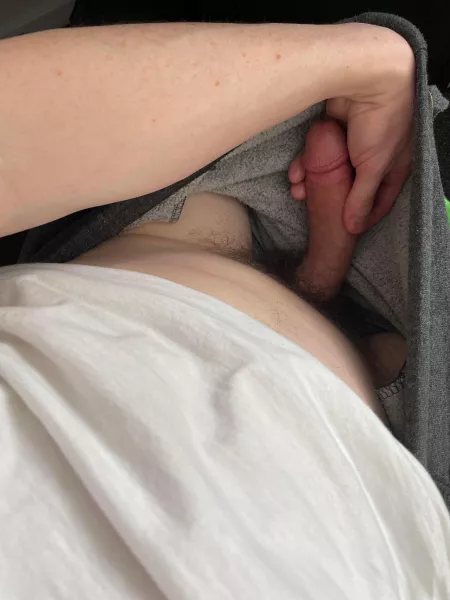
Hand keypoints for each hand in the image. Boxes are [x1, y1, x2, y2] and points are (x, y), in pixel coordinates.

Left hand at [289, 26, 414, 233]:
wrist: (364, 75)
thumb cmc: (381, 122)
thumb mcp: (374, 167)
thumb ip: (362, 198)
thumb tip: (353, 229)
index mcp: (396, 165)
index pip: (383, 200)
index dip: (366, 217)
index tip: (349, 230)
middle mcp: (377, 153)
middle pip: (353, 186)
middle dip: (333, 199)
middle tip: (316, 212)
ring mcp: (354, 140)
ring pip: (332, 170)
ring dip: (314, 183)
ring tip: (297, 194)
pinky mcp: (335, 127)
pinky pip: (320, 153)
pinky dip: (307, 164)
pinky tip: (294, 176)